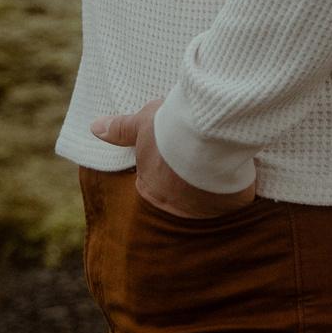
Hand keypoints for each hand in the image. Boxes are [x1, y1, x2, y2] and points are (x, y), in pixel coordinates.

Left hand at [89, 97, 256, 218]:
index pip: (152, 183)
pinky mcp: (229, 206)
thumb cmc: (169, 128)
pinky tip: (237, 171)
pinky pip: (231, 200)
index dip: (164, 166)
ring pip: (205, 200)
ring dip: (210, 186)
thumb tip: (94, 128)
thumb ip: (121, 129)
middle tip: (198, 157)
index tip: (175, 152)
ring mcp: (202, 209)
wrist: (207, 131)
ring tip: (219, 162)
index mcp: (149, 187)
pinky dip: (234, 188)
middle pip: (179, 194)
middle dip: (186, 181)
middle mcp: (173, 205)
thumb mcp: (142, 123)